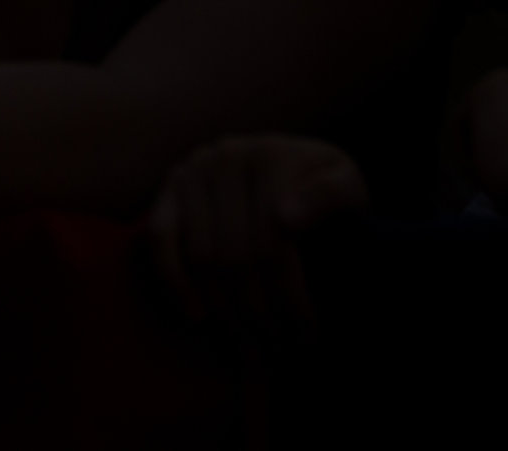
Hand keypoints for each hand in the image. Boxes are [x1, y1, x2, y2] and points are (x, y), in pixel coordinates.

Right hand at [147, 135, 367, 341]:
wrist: (298, 165)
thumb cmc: (326, 187)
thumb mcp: (348, 185)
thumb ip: (330, 196)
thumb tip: (286, 217)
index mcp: (273, 156)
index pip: (274, 241)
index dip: (291, 296)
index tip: (307, 338)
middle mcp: (227, 155)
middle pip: (236, 253)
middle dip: (258, 313)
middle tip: (277, 353)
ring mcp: (194, 168)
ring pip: (202, 254)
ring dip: (223, 309)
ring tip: (249, 347)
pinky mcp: (171, 185)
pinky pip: (160, 237)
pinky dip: (173, 279)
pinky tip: (197, 314)